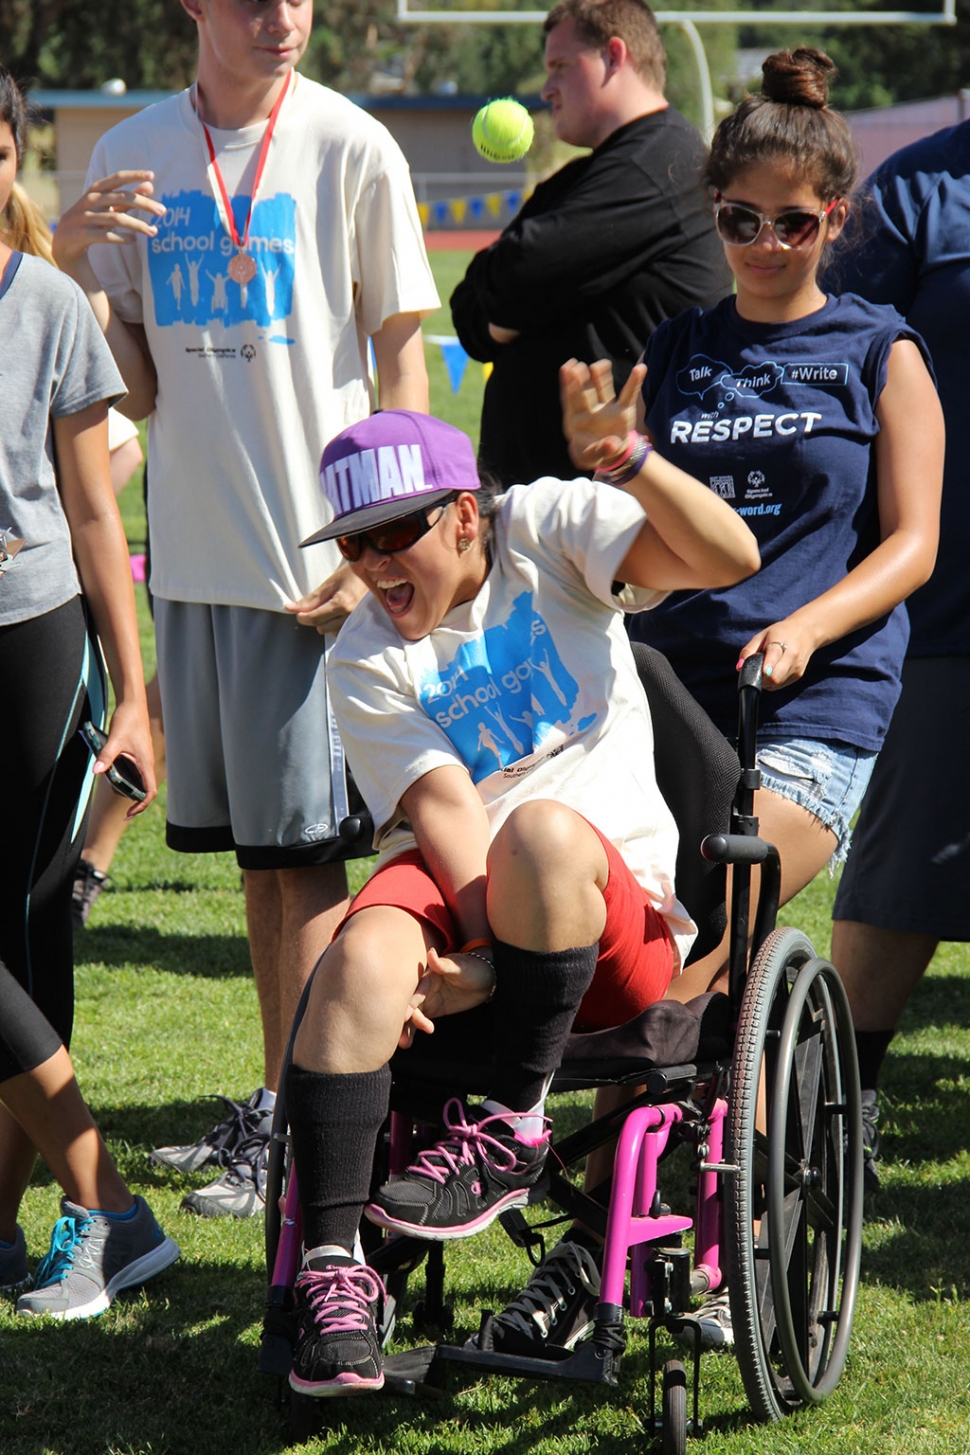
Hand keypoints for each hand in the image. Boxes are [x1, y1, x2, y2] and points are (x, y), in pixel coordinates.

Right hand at [52, 172, 165, 270]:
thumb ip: (128, 197)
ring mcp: (85, 217)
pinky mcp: (83, 234)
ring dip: (138, 225)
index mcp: (96, 190)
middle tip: (163, 211)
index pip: (117, 178)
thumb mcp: (109, 206)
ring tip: (154, 232)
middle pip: (121, 198)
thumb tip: (151, 186)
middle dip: (144, 204)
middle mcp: (90, 200)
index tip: (152, 175)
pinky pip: (106, 236)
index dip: (133, 175)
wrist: (64, 241)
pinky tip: (134, 241)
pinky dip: (122, 238)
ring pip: (116, 219)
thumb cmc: (91, 219)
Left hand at [95, 699, 156, 817]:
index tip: (128, 812)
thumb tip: (96, 772)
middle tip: (115, 796)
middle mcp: (146, 763)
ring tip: (113, 786)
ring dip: (129, 788)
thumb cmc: (128, 720)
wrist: (133, 704)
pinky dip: (127, 778)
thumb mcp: (115, 740)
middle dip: (132, 799)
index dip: (141, 805)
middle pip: (145, 790)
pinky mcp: (138, 754)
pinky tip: (113, 773)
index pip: (149, 792)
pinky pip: (135, 772)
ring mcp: (143, 759)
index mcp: (145, 763)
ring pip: (140, 781)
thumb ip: (106, 757)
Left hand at [284, 564, 368, 634]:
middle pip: (321, 627)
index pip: (315, 619)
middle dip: (316, 618)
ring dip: (327, 622)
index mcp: (342, 604)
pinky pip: (342, 632)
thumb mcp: (329, 583)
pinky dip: (337, 625)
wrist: (376, 574)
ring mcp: (358, 623)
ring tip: (335, 607)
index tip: (298, 612)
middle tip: (321, 604)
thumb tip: (289, 608)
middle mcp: (351, 616)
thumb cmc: (352, 575)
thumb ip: (310, 599)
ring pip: (331, 632)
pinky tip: (342, 614)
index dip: (302, 616)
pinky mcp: (362, 627)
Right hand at [397, 947, 494, 1048]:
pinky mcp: (431, 1010)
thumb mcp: (460, 967)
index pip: (416, 991)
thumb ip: (444, 964)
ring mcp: (426, 1000)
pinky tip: (407, 1042)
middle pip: (410, 1006)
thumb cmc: (472, 967)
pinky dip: (412, 1031)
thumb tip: (431, 953)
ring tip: (405, 1043)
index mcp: (428, 976)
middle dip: (406, 1022)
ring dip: (406, 1029)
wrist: (485, 978)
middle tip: (404, 1039)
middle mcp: (423, 988)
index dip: (410, 1003)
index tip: (405, 1016)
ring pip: (412, 1015)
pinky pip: (419, 1021)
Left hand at [560, 358, 646, 472]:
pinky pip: (629, 395)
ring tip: (602, 364)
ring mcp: (606, 409)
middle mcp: (590, 411)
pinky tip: (640, 368)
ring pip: (603, 390)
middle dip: (582, 380)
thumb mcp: (591, 457)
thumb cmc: (591, 453)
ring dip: (602, 376)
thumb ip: (600, 450)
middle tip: (579, 367)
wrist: (606, 454)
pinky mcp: (622, 411)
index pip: (570, 400)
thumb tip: (612, 444)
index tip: (567, 371)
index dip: (568, 386)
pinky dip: (635, 382)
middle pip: (585, 392)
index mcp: (575, 421)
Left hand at [737, 617, 817, 690]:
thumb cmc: (779, 633)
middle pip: (776, 675)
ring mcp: (796, 666)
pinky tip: (773, 671)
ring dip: (766, 681)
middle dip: (762, 678)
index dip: (768, 665)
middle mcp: (791, 655)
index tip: (764, 671)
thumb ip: (748, 651)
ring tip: (765, 669)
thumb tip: (739, 667)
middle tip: (757, 671)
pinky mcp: (799, 674)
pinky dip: (773, 682)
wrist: (806, 632)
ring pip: (777, 683)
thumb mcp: (761, 636)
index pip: (774, 655)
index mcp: (780, 641)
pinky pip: (781, 684)